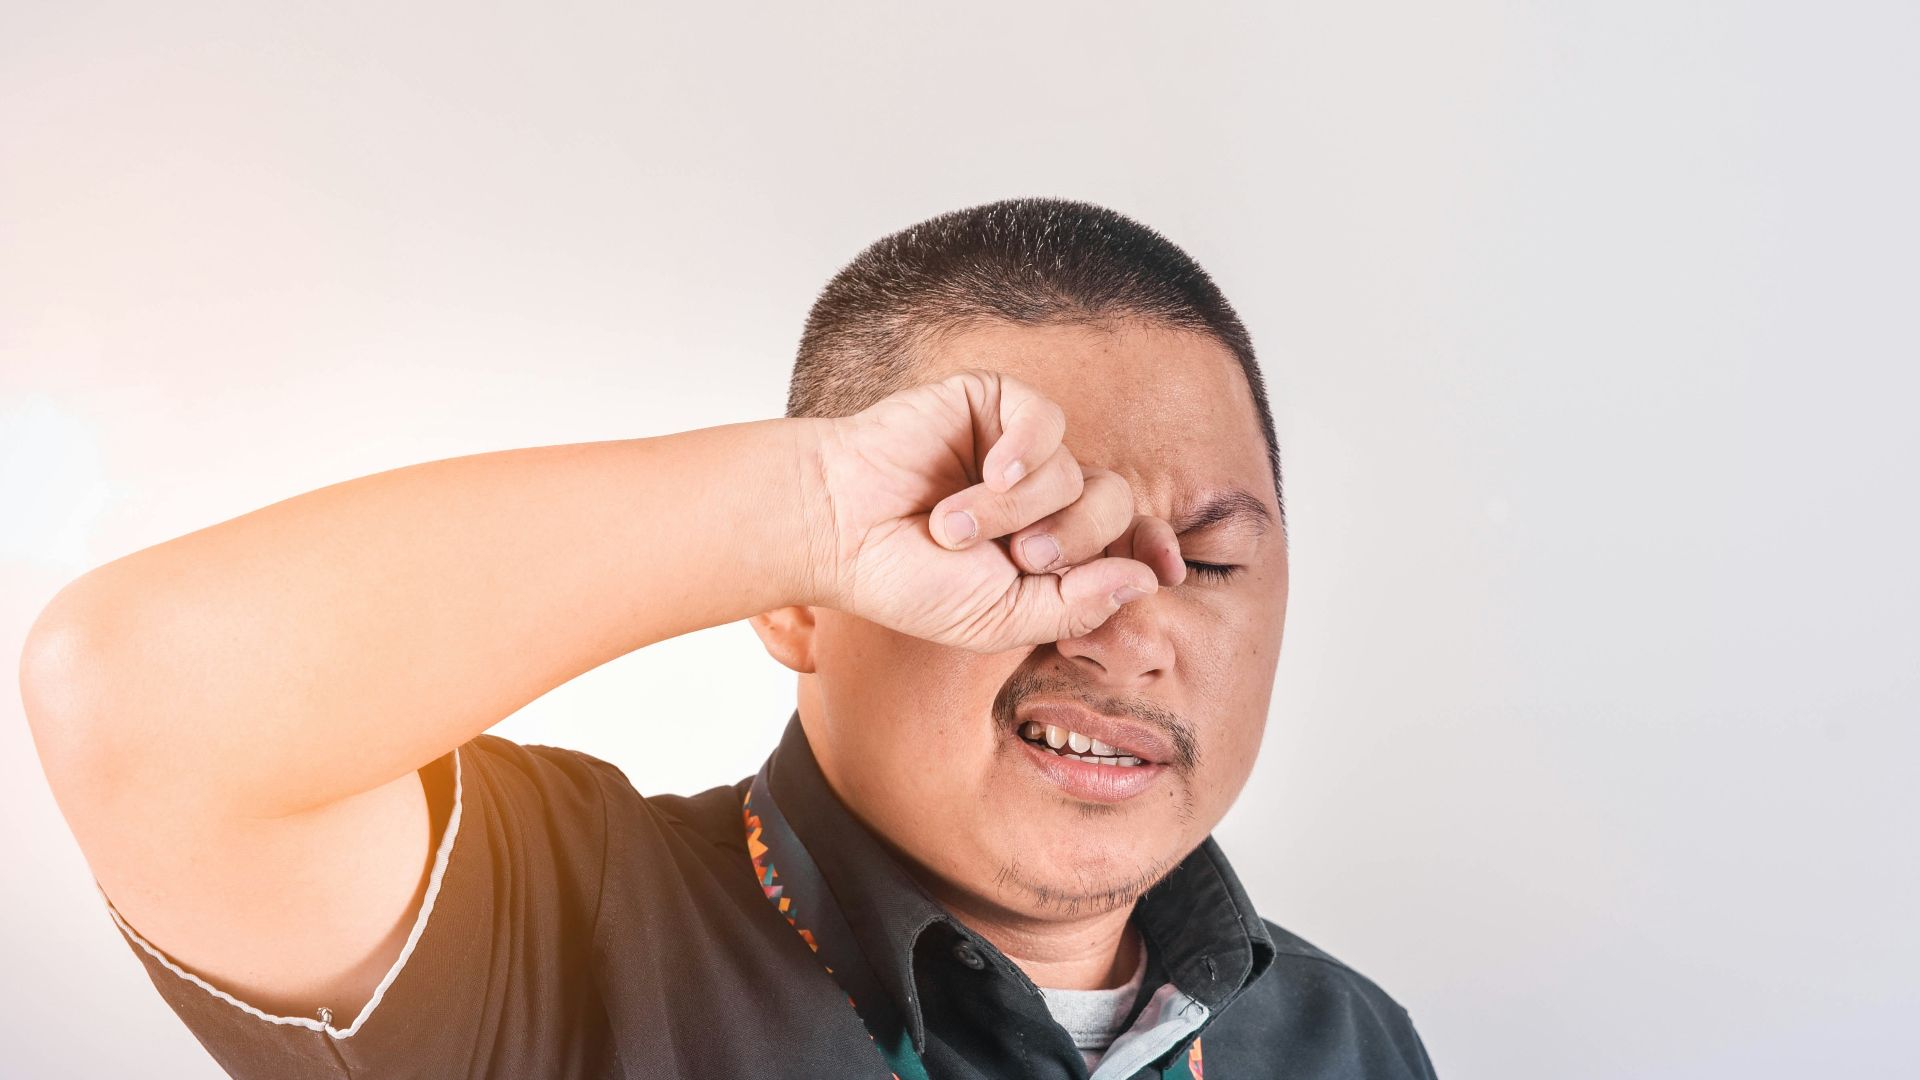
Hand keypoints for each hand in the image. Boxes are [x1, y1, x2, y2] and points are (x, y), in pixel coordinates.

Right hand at [802, 368, 1185, 652]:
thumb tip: (1149, 579)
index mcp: (1053, 547)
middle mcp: (1045, 496)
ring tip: (952, 526)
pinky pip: (1047, 421)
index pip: (1129, 540)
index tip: (1167, 569)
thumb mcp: (1000, 619)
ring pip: (1077, 471)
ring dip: (1017, 509)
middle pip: (1114, 506)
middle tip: (1016, 558)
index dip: (1154, 548)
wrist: (839, 530)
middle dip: (1072, 539)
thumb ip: (1077, 606)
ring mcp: (1020, 448)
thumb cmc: (908, 580)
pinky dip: (1024, 452)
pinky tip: (989, 473)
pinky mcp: (994, 404)